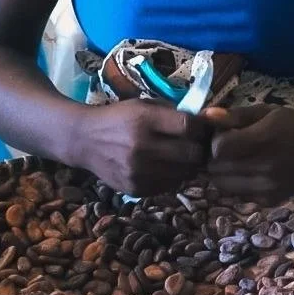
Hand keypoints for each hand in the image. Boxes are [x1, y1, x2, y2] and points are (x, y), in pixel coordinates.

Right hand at [78, 100, 209, 195]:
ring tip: (183, 156)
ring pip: (184, 173)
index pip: (189, 127)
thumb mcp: (145, 105)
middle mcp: (141, 147)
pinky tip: (166, 167)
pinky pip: (169, 186)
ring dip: (189, 166)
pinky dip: (173, 177)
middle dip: (200, 150)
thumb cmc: (121, 118)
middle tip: (199, 146)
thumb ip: (175, 113)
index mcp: (145, 120)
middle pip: (191, 154)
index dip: (202, 128)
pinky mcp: (134, 189)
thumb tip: (209, 121)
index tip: (202, 128)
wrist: (84, 141)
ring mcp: (137, 171)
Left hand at [206, 107, 293, 203]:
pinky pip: (238, 195)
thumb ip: (236, 115)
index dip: (217, 141)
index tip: (226, 134)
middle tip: (229, 148)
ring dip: (223, 173)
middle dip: (216, 158)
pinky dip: (237, 185)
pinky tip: (250, 173)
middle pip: (217, 169)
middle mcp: (265, 166)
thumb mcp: (268, 112)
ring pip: (222, 185)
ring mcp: (267, 187)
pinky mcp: (269, 200)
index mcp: (265, 139)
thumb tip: (206, 116)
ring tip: (238, 160)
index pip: (220, 148)